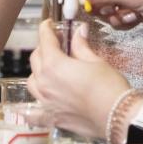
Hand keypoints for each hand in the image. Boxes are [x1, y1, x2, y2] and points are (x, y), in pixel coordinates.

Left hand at [27, 19, 128, 138]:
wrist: (116, 116)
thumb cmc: (108, 87)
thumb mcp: (95, 60)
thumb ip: (81, 46)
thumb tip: (78, 32)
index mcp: (54, 65)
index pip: (45, 40)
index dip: (46, 29)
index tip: (49, 24)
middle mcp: (45, 83)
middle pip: (36, 58)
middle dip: (45, 47)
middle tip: (58, 42)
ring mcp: (45, 102)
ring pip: (32, 81)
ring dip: (38, 71)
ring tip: (51, 68)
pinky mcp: (51, 118)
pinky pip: (32, 114)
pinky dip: (27, 110)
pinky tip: (26, 109)